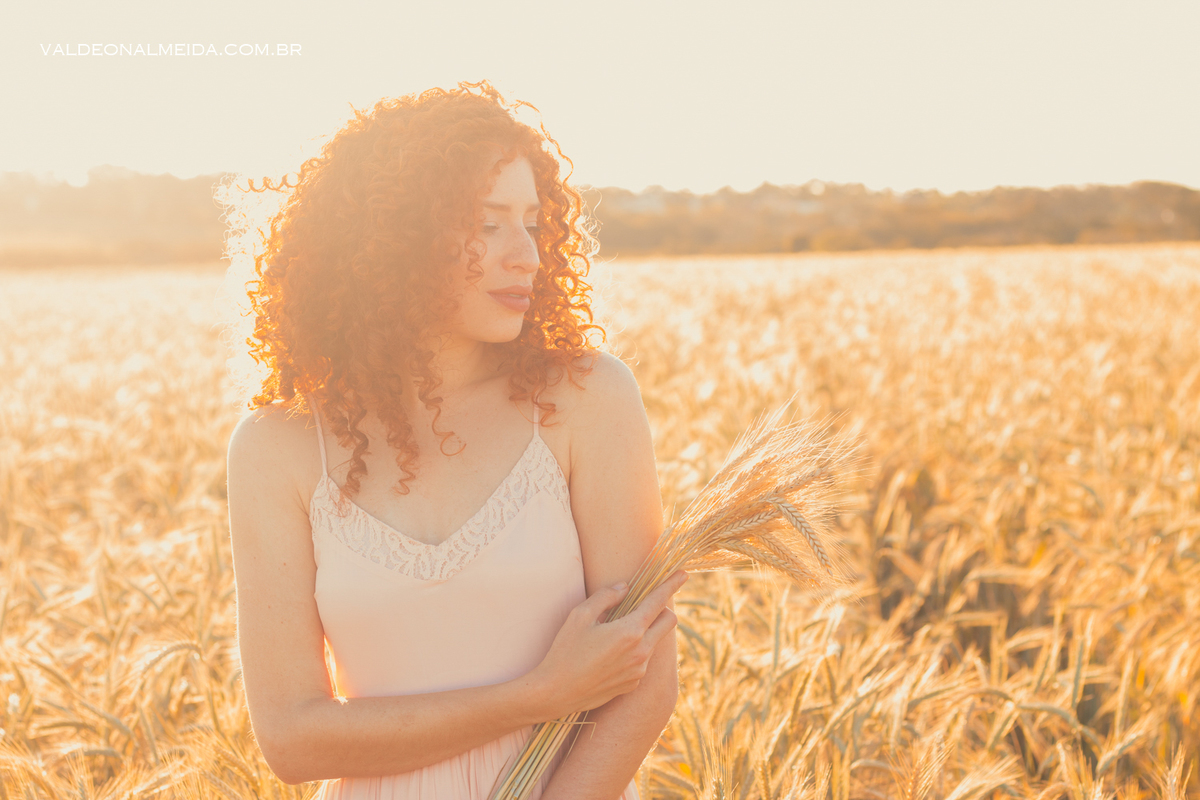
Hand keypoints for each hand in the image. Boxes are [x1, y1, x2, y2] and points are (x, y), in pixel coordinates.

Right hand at [530, 571, 687, 718]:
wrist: (556, 693)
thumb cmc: (565, 651)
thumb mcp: (580, 616)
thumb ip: (605, 597)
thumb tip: (625, 587)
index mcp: (630, 631)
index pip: (658, 602)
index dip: (671, 584)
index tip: (683, 574)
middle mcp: (641, 652)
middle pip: (669, 622)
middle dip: (664, 609)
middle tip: (647, 604)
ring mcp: (639, 671)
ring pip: (654, 642)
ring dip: (645, 632)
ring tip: (615, 634)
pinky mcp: (633, 684)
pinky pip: (642, 661)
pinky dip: (634, 651)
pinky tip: (610, 655)